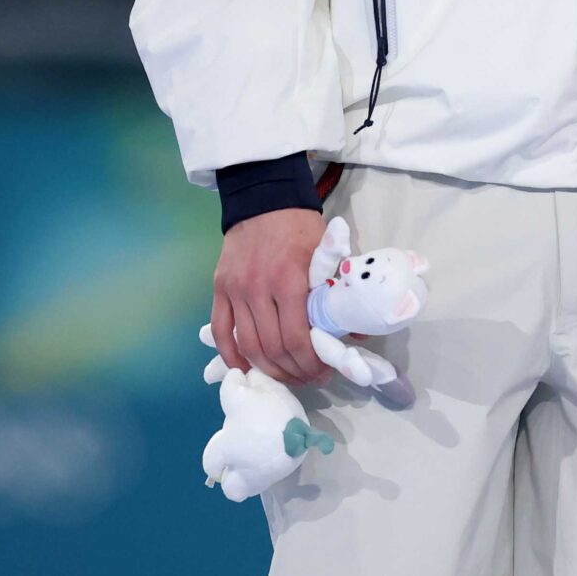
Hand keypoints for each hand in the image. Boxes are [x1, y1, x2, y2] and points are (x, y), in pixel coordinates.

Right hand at [212, 208, 330, 386]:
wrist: (263, 198)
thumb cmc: (301, 228)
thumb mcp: (329, 255)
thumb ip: (340, 291)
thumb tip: (357, 331)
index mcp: (291, 282)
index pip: (297, 339)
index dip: (310, 364)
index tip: (322, 373)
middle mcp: (259, 290)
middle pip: (272, 348)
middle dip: (292, 371)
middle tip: (307, 378)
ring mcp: (236, 291)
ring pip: (248, 345)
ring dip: (267, 368)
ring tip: (284, 375)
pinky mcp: (219, 290)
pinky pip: (221, 332)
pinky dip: (231, 355)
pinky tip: (245, 368)